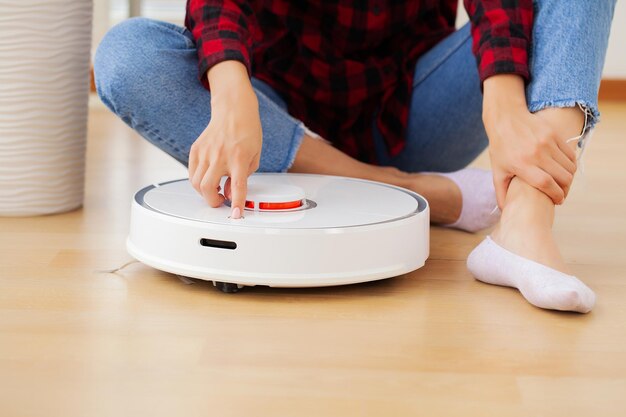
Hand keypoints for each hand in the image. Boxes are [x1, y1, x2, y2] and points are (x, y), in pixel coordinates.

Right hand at [188, 61, 261, 217]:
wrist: (233, 109)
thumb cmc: (247, 131)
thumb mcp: (254, 156)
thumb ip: (244, 177)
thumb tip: (228, 192)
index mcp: (238, 158)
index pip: (237, 187)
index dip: (236, 204)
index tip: (236, 215)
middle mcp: (220, 156)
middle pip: (207, 188)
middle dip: (213, 201)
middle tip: (220, 201)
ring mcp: (205, 152)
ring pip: (196, 183)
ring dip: (204, 192)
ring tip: (215, 188)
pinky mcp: (196, 149)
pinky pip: (191, 172)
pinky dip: (198, 180)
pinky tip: (208, 177)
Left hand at [483, 75, 576, 207]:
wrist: (506, 118)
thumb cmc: (500, 147)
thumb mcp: (497, 170)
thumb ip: (501, 192)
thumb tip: (506, 211)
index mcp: (522, 164)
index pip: (546, 184)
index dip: (556, 195)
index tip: (558, 201)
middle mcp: (536, 153)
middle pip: (562, 177)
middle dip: (565, 190)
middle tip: (561, 194)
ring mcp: (547, 143)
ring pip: (569, 167)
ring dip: (569, 178)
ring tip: (562, 183)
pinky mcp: (554, 135)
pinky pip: (570, 155)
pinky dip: (571, 165)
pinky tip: (564, 169)